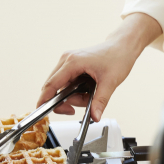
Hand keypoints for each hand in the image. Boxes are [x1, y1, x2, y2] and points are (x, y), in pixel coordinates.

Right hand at [37, 13, 161, 120]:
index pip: (52, 84)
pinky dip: (78, 91)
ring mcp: (68, 62)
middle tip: (87, 102)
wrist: (122, 47)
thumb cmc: (117, 58)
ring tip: (93, 91)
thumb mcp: (110, 82)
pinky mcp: (72, 66)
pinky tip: (90, 88)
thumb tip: (94, 116)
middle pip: (55, 88)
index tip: (41, 111)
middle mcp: (66, 60)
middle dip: (69, 100)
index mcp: (72, 62)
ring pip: (63, 88)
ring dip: (76, 96)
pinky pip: (68, 84)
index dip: (45, 99)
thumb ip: (100, 101)